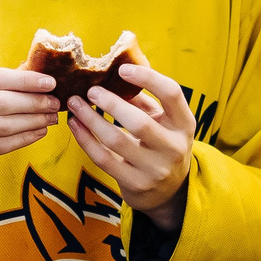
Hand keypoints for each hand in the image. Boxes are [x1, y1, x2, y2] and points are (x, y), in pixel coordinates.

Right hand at [0, 69, 61, 207]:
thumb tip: (33, 74)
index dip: (27, 80)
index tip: (51, 82)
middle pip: (2, 101)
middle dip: (35, 102)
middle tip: (55, 103)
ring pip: (3, 125)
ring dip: (33, 121)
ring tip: (51, 119)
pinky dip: (23, 139)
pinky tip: (38, 133)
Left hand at [62, 59, 194, 232]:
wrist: (169, 192)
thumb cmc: (162, 145)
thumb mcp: (164, 122)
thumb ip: (144, 100)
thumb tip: (114, 73)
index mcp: (185, 124)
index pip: (172, 94)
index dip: (147, 78)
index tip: (122, 69)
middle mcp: (174, 147)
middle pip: (139, 122)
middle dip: (110, 103)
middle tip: (90, 91)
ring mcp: (155, 169)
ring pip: (115, 141)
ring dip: (90, 119)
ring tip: (75, 104)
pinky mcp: (135, 183)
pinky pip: (103, 159)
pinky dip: (85, 139)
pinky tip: (75, 125)